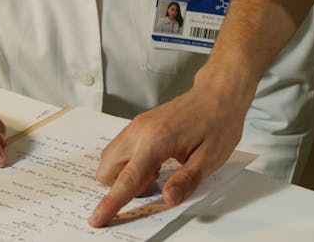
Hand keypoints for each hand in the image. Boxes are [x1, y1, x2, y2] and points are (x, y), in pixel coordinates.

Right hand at [88, 80, 249, 226]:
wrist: (217, 94)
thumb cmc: (217, 123)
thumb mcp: (210, 158)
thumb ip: (186, 181)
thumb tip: (167, 199)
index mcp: (156, 140)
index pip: (127, 179)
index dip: (111, 202)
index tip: (96, 218)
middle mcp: (139, 131)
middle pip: (107, 169)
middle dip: (120, 186)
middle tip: (152, 186)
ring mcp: (137, 126)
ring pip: (110, 159)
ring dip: (124, 174)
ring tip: (157, 173)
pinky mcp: (139, 125)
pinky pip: (120, 149)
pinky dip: (129, 163)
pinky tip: (155, 163)